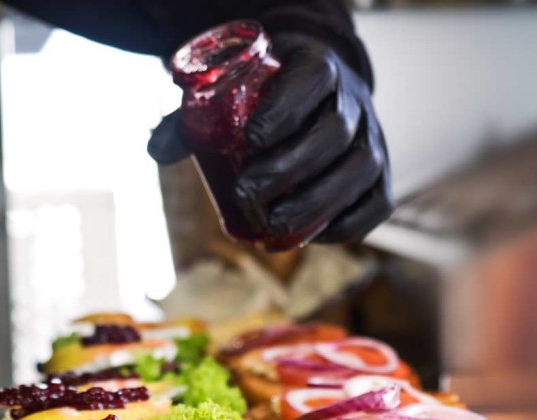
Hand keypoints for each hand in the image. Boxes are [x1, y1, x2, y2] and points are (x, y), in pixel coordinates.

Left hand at [149, 38, 392, 244]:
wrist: (317, 97)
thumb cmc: (265, 101)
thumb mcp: (230, 97)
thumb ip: (192, 120)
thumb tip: (156, 149)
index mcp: (318, 66)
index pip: (310, 80)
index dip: (283, 110)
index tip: (248, 140)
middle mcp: (353, 101)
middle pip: (333, 133)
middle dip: (289, 168)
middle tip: (245, 192)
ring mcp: (372, 139)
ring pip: (358, 171)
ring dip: (315, 203)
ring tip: (272, 225)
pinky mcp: (380, 176)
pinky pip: (377, 204)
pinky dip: (348, 225)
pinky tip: (314, 236)